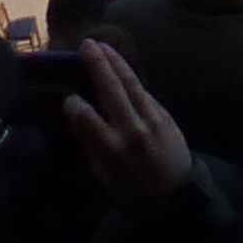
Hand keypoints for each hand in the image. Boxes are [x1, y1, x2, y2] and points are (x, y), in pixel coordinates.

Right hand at [60, 37, 191, 206]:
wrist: (176, 198)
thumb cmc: (132, 192)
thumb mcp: (104, 177)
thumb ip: (91, 145)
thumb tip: (76, 117)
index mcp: (112, 150)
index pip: (85, 117)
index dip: (73, 104)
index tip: (67, 96)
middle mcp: (132, 130)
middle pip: (111, 90)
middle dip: (97, 65)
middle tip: (86, 44)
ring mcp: (152, 119)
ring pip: (132, 83)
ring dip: (117, 62)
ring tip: (103, 46)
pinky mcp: (166, 115)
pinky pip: (145, 92)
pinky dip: (132, 77)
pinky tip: (123, 68)